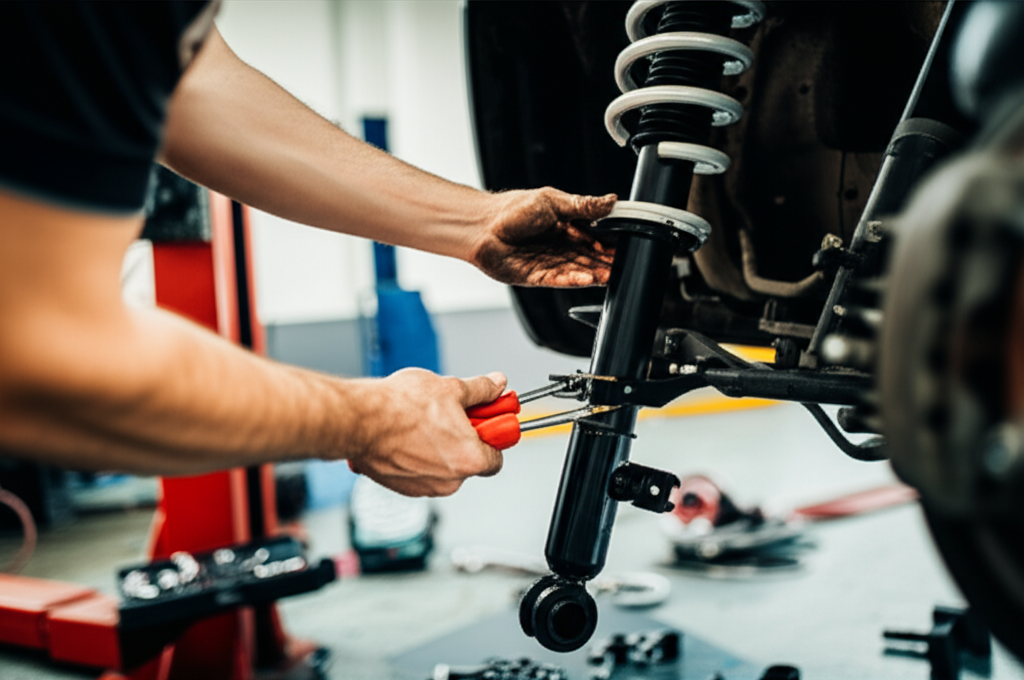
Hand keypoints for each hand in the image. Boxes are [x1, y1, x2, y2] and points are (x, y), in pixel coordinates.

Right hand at [346, 368, 507, 496]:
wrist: (359, 420)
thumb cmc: (400, 408)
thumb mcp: (451, 388)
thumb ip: (481, 390)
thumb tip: (496, 384)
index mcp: (470, 459)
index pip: (497, 458)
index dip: (492, 437)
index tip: (486, 423)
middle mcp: (450, 482)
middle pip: (469, 462)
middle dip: (462, 440)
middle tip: (450, 417)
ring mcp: (425, 487)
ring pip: (443, 468)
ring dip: (438, 448)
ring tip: (423, 423)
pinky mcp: (402, 488)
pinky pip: (419, 473)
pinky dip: (416, 457)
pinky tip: (406, 435)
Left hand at [472, 188, 616, 286]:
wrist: (482, 226)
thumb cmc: (511, 209)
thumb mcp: (553, 201)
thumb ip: (583, 205)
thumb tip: (611, 199)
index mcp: (567, 226)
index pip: (596, 237)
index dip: (611, 242)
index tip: (628, 245)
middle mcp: (560, 246)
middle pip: (590, 257)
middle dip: (607, 262)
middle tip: (626, 264)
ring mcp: (550, 262)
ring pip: (578, 271)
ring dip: (594, 273)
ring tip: (611, 275)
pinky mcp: (537, 277)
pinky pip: (559, 280)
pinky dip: (574, 279)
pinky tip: (588, 279)